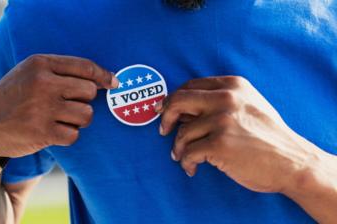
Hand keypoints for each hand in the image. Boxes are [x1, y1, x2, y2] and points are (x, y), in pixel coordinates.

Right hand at [0, 54, 117, 165]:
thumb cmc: (15, 96)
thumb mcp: (31, 73)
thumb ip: (63, 71)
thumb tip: (108, 80)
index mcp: (40, 64)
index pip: (85, 67)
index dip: (104, 76)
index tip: (113, 83)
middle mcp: (43, 83)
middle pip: (90, 92)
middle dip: (83, 101)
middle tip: (67, 105)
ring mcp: (43, 108)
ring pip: (87, 115)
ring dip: (78, 120)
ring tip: (59, 118)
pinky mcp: (43, 132)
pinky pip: (75, 135)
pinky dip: (67, 135)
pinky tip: (52, 132)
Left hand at [157, 76, 325, 192]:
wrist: (292, 161)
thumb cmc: (267, 135)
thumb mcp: (248, 105)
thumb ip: (218, 101)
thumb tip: (181, 109)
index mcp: (232, 85)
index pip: (189, 86)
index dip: (173, 99)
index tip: (164, 110)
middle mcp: (226, 99)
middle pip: (178, 101)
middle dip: (166, 117)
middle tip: (163, 130)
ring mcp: (223, 121)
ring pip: (183, 132)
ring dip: (179, 148)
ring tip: (183, 157)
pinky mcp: (220, 144)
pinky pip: (188, 153)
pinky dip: (186, 162)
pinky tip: (192, 168)